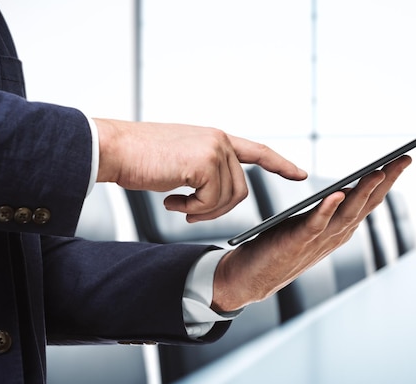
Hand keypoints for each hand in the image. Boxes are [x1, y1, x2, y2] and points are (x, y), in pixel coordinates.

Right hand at [94, 119, 306, 221]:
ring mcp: (215, 149)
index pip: (258, 151)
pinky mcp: (205, 162)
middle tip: (190, 212)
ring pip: (228, 198)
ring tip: (177, 204)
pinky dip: (192, 209)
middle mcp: (220, 141)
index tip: (300, 174)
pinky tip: (172, 201)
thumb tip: (218, 194)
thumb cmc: (142, 159)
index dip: (280, 164)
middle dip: (217, 209)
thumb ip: (205, 171)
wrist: (115, 149)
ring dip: (202, 211)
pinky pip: (212, 201)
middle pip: (240, 190)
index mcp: (216, 139)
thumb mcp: (182, 161)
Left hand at [211, 155, 411, 311]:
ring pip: (347, 213)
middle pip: (366, 204)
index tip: (403, 159)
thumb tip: (344, 191)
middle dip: (386, 181)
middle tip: (403, 159)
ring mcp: (319, 240)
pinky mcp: (298, 242)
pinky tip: (335, 194)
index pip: (369, 201)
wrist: (252, 278)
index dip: (387, 180)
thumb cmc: (279, 248)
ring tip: (377, 172)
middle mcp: (335, 234)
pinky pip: (315, 223)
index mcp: (339, 229)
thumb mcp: (309, 226)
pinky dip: (327, 209)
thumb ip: (328, 212)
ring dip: (363, 192)